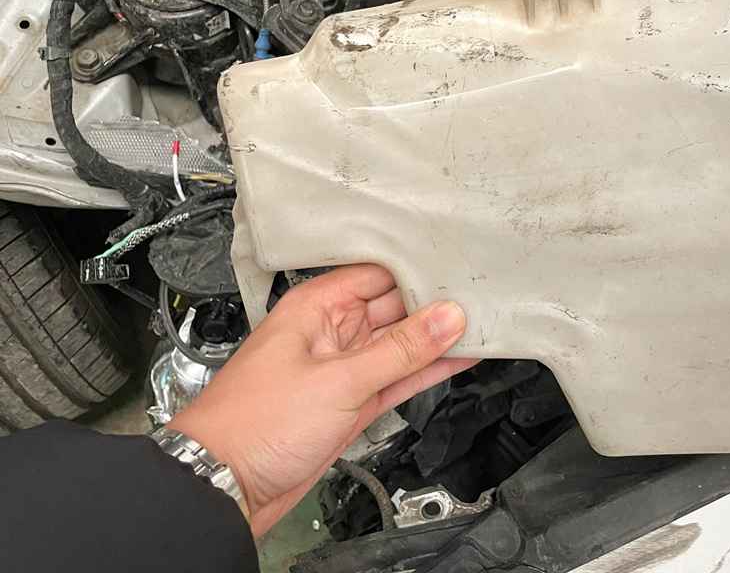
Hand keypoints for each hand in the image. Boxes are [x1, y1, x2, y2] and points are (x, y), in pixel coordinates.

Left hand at [169, 264, 472, 536]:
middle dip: (435, 303)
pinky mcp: (351, 402)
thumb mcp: (338, 380)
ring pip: (401, 344)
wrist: (225, 485)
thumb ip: (400, 350)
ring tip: (482, 323)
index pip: (378, 273)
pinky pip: (398, 377)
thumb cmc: (253, 424)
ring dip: (437, 339)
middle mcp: (331, 332)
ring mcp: (343, 368)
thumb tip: (446, 317)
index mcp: (316, 307)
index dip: (418, 269)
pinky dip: (427, 370)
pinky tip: (458, 358)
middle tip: (482, 295)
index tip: (459, 265)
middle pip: (394, 306)